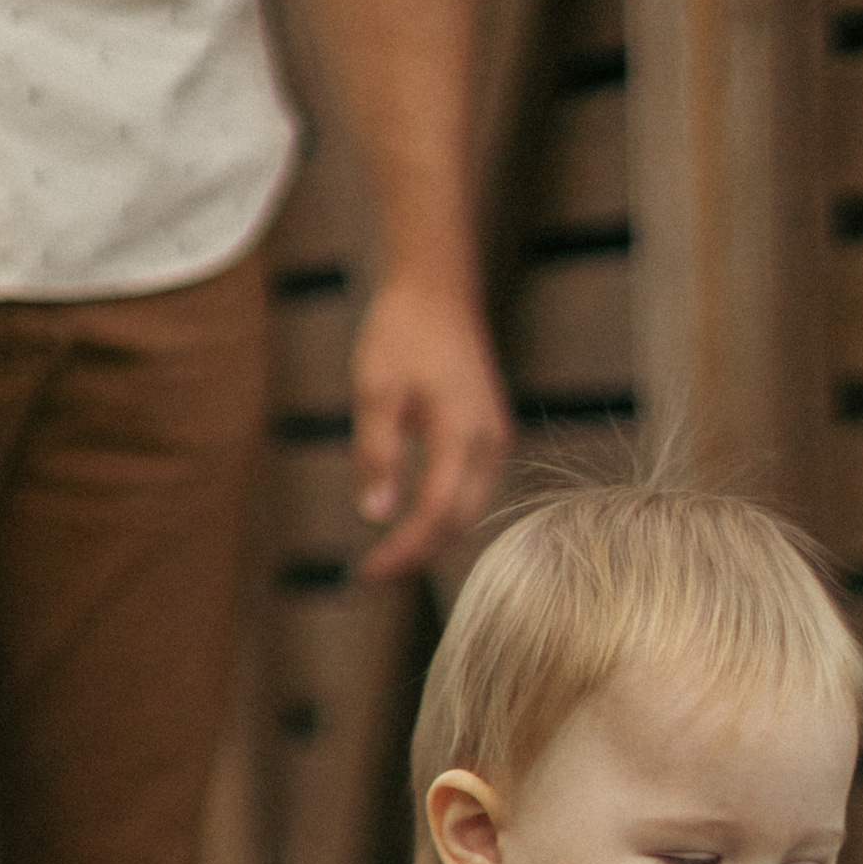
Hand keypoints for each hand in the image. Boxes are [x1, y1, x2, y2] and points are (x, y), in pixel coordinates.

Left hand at [350, 270, 510, 580]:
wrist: (437, 289)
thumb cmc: (401, 332)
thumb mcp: (375, 390)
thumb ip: (377, 454)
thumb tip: (376, 516)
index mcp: (462, 430)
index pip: (437, 512)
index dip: (404, 549)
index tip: (367, 572)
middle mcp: (489, 441)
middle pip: (459, 522)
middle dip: (418, 554)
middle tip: (371, 574)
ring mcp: (495, 439)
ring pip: (468, 510)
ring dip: (431, 539)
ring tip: (387, 558)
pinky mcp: (489, 435)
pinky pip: (470, 491)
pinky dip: (441, 515)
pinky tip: (409, 522)